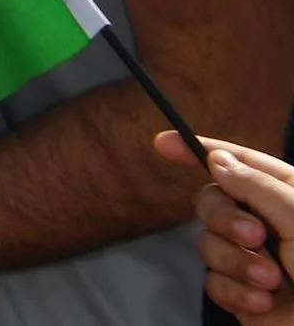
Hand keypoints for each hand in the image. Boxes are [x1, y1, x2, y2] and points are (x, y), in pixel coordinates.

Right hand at [158, 130, 293, 312]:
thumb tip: (217, 160)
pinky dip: (236, 292)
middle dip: (225, 218)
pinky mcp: (242, 296)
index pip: (243, 163)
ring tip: (272, 281)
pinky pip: (212, 282)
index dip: (201, 150)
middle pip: (213, 200)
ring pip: (207, 243)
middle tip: (255, 237)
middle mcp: (272, 227)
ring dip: (237, 263)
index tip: (164, 143)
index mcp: (292, 199)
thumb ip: (258, 185)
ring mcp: (254, 261)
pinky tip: (265, 302)